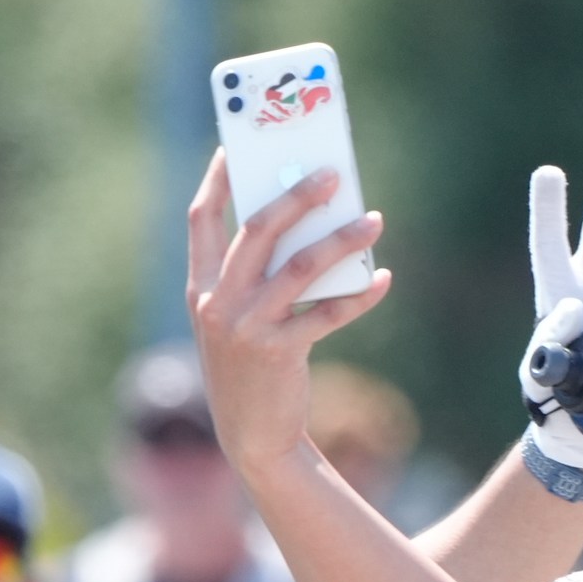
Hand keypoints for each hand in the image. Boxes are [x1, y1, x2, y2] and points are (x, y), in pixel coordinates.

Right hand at [187, 152, 390, 475]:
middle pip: (255, 231)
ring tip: (374, 221)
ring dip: (342, 239)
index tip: (239, 144)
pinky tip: (383, 279)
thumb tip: (310, 223)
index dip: (220, 179)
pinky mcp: (278, 353)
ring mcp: (245, 329)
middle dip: (296, 195)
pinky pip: (328, 313)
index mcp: (199, 290)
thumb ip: (258, 275)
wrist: (253, 437)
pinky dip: (360, 295)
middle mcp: (216, 305)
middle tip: (333, 173)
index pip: (201, 220)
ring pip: (299, 266)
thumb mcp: (238, 319)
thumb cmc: (250, 368)